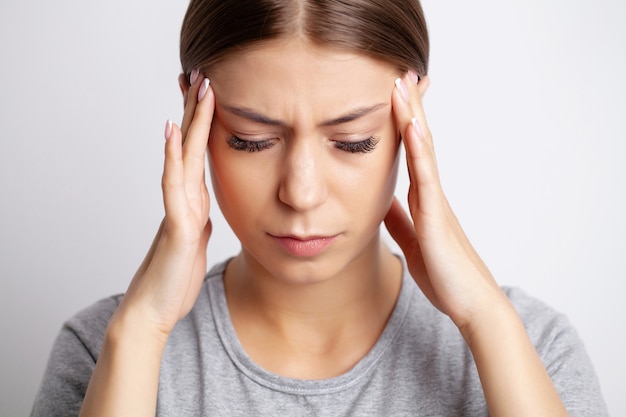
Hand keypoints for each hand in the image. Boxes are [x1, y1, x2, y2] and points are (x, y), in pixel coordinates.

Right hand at [115, 71, 214, 338]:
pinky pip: (173, 187)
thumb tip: (204, 208)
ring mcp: (178, 210)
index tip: (211, 93)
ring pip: (183, 157)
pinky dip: (172, 159)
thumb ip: (198, 220)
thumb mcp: (195, 242)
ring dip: (189, 123)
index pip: (200, 154)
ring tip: (192, 90)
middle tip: (201, 74)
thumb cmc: (174, 278)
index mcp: (194, 202)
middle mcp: (184, 199)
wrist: (155, 309)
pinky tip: (172, 135)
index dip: (205, 123)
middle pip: (191, 147)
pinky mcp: (176, 226)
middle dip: (197, 111)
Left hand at [385, 72, 504, 332]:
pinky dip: (419, 150)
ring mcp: (437, 203)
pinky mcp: (438, 218)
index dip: (403, 124)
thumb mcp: (412, 241)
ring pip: (425, 151)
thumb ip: (400, 219)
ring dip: (413, 116)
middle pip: (419, 142)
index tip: (394, 96)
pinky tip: (412, 126)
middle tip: (401, 74)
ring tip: (403, 84)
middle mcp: (432, 194)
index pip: (411, 153)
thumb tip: (382, 201)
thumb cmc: (446, 276)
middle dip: (409, 108)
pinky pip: (427, 178)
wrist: (471, 305)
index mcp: (423, 200)